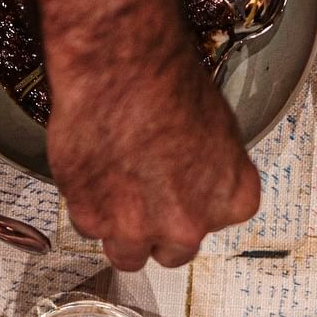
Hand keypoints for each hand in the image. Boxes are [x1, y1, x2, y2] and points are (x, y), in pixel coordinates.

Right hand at [47, 37, 260, 269]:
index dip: (187, 207)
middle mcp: (189, 225)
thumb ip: (211, 172)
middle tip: (140, 192)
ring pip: (127, 252)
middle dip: (155, 227)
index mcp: (231, 200)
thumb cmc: (168, 81)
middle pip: (172, 251)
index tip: (175, 192)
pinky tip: (91, 167)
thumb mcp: (219, 127)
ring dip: (118, 228)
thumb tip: (196, 179)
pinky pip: (87, 226)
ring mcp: (139, 227)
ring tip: (111, 187)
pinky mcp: (92, 218)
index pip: (212, 226)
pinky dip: (85, 202)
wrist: (120, 64)